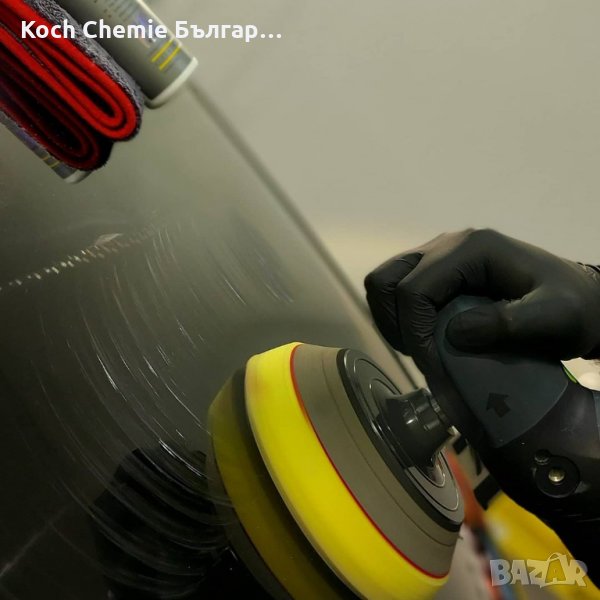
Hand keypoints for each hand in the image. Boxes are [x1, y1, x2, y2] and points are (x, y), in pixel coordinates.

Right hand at [364, 229, 599, 374]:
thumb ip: (508, 324)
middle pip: (385, 279)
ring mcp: (439, 257)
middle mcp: (447, 246)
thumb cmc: (573, 308)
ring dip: (394, 321)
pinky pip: (400, 291)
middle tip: (421, 355)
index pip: (413, 288)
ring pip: (386, 283)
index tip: (433, 368)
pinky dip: (402, 318)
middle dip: (394, 324)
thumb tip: (455, 334)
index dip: (413, 332)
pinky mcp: (438, 273)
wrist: (582, 300)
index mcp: (471, 249)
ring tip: (421, 349)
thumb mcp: (554, 318)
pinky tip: (425, 339)